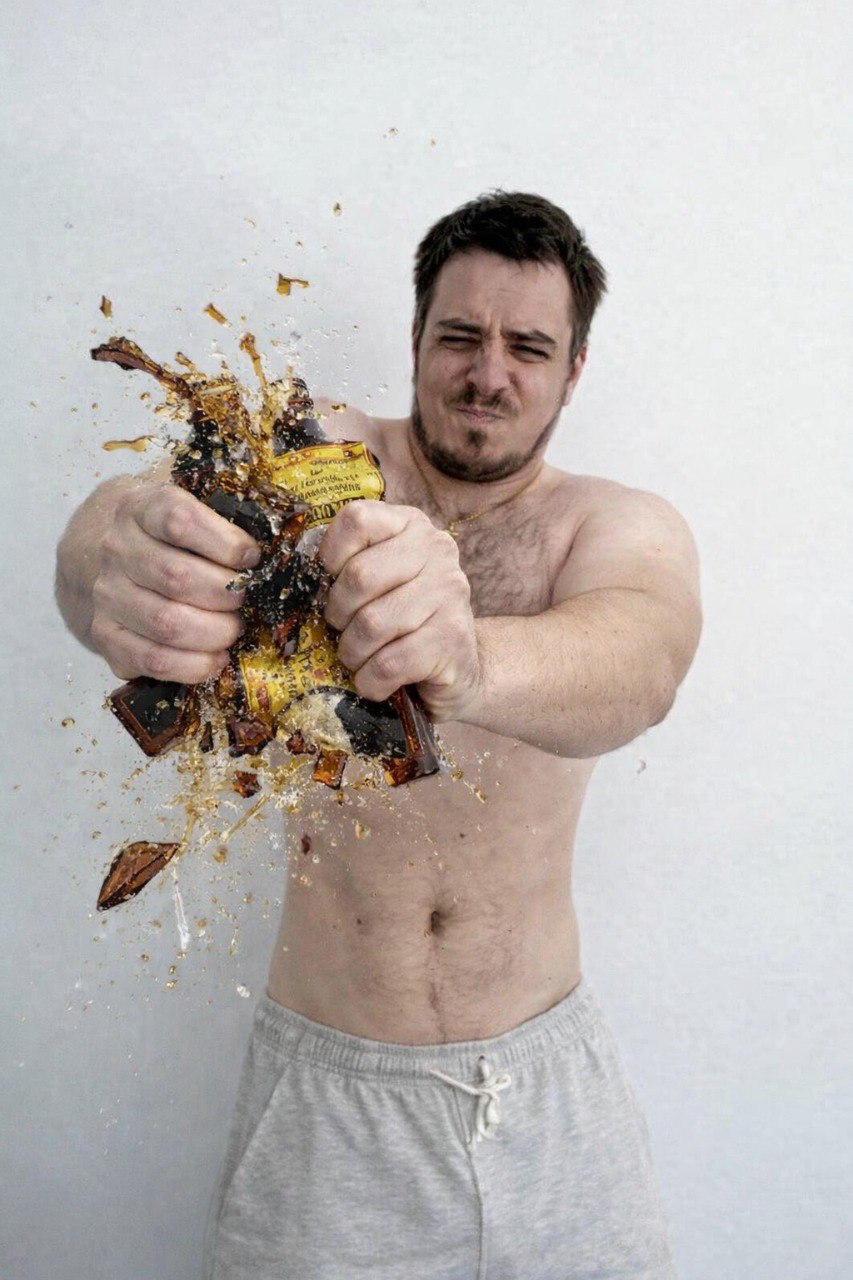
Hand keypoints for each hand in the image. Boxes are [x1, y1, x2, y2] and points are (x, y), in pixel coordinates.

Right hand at [90, 479, 260, 683]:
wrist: (114, 561)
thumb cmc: (172, 537)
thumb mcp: (192, 509)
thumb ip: (228, 514)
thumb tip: (280, 534)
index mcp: (140, 508)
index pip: (178, 519)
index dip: (224, 542)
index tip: (252, 557)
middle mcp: (116, 549)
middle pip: (176, 577)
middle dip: (226, 594)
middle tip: (247, 599)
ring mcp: (107, 595)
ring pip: (167, 622)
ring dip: (214, 632)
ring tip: (235, 628)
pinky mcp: (107, 636)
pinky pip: (152, 660)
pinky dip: (193, 665)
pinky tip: (217, 658)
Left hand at [320, 500, 480, 720]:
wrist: (459, 668)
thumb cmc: (404, 620)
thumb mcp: (381, 580)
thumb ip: (348, 564)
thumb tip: (297, 573)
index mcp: (411, 526)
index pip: (357, 519)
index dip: (330, 555)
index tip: (329, 582)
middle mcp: (437, 551)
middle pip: (360, 577)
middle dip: (338, 614)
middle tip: (342, 630)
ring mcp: (450, 595)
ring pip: (371, 624)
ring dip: (352, 653)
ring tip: (358, 659)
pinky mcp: (452, 640)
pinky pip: (389, 664)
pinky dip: (370, 681)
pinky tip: (374, 682)